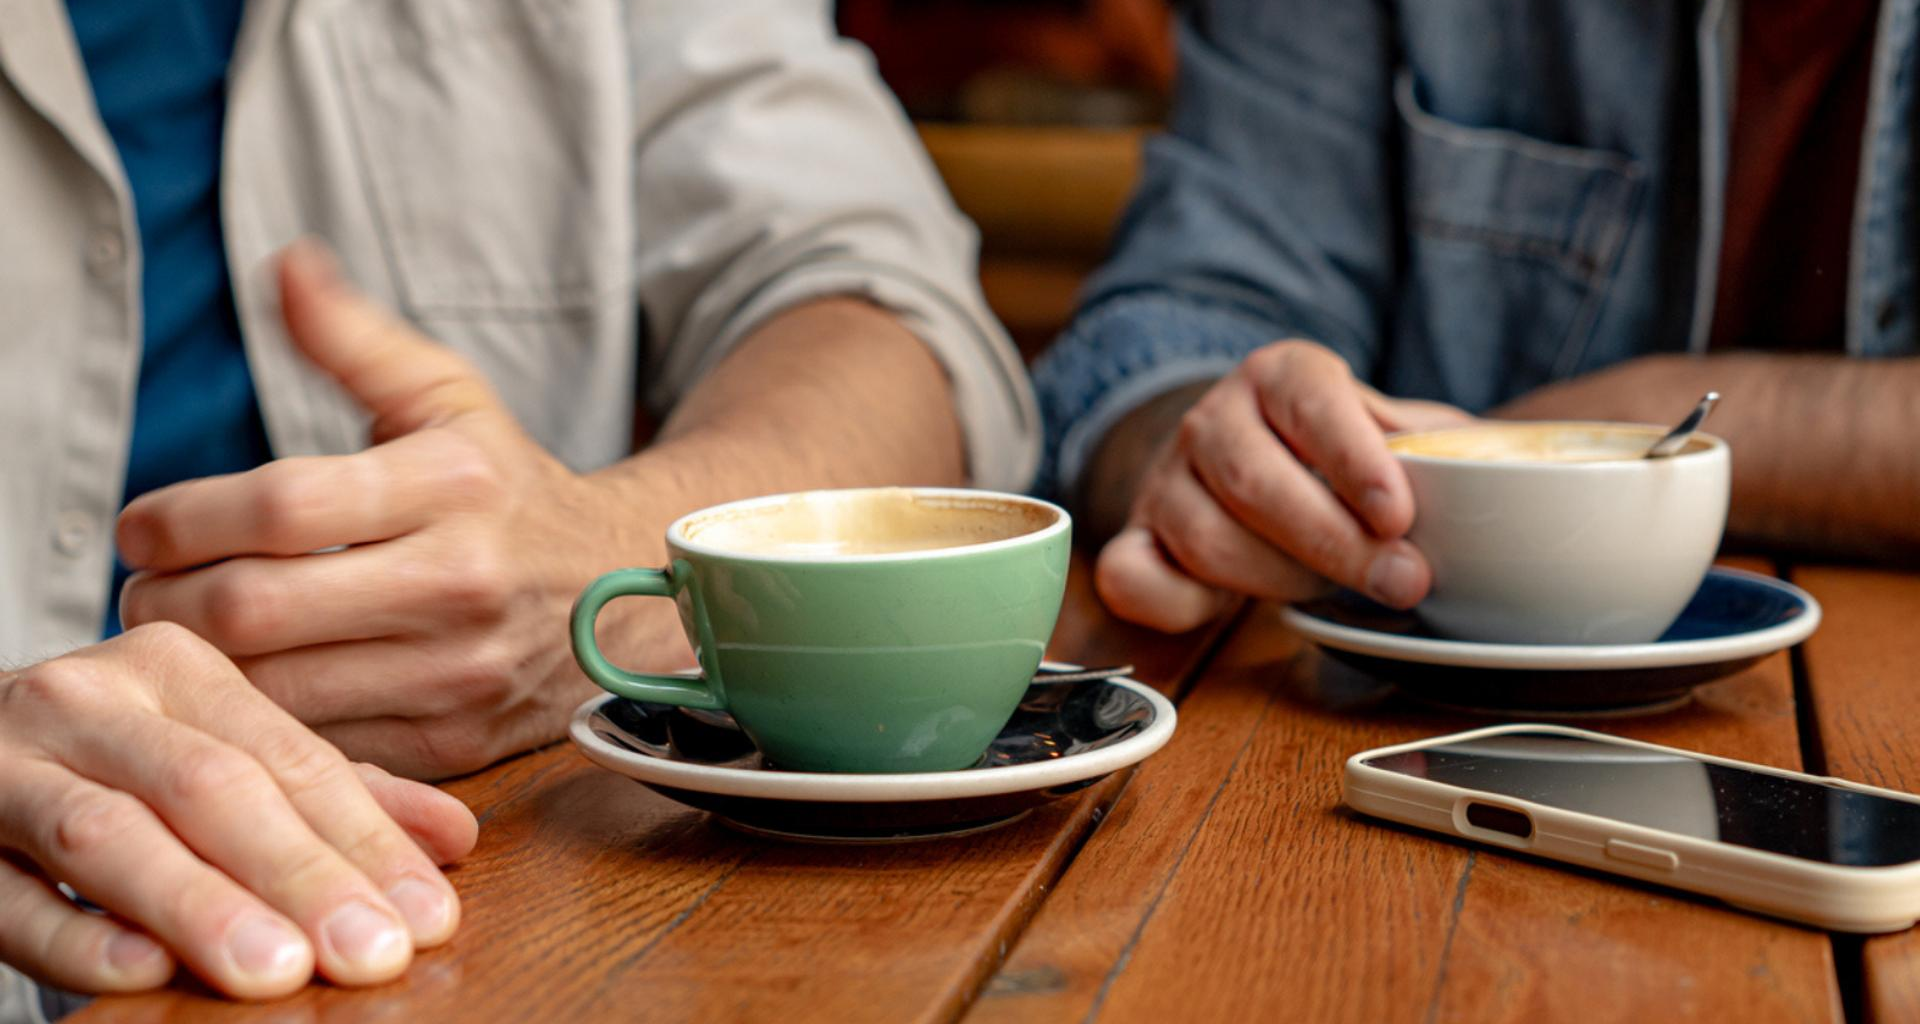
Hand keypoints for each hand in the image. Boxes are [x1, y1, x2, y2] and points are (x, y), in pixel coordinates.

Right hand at [0, 624, 475, 998]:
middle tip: (369, 953)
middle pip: (211, 789)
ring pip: (106, 834)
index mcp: (176, 669)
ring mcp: (5, 764)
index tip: (427, 917)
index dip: (366, 841)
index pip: (291, 758)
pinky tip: (141, 969)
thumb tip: (453, 839)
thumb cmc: (107, 762)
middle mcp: (90, 701)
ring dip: (198, 907)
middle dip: (300, 878)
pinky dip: (73, 934)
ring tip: (276, 969)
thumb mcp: (225, 754)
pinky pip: (5, 892)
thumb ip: (335, 795)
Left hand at [117, 241, 689, 777]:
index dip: (180, 518)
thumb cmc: (509, 486)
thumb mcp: (447, 399)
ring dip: (204, 671)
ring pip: (275, 691)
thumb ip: (354, 338)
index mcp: (451, 485)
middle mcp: (460, 581)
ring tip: (189, 636)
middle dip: (166, 601)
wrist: (622, 582)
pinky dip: (268, 723)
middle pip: (254, 609)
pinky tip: (255, 687)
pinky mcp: (457, 743)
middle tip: (144, 589)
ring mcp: (460, 672)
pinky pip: (323, 746)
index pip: (277, 507)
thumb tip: (286, 266)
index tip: (139, 526)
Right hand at [1096, 340, 1471, 631]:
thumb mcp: (1388, 431)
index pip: (1310, 401)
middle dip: (1334, 541)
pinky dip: (1170, 601)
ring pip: (1205, 537)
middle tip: (1402, 582)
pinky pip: (1130, 574)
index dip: (1352, 456)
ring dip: (1278, 578)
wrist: (1237, 457)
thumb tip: (1503, 477)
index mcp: (1281, 375)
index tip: (1398, 510)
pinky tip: (1220, 612)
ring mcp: (1166, 480)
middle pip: (1257, 482)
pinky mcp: (1137, 538)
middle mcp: (1213, 419)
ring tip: (1335, 593)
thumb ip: (1435, 447)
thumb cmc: (1329, 454)